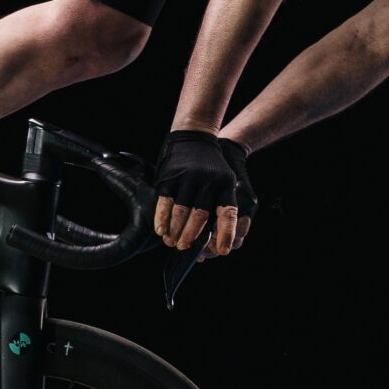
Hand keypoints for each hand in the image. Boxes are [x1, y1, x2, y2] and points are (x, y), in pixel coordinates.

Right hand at [152, 130, 257, 258]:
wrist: (194, 137)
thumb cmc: (210, 167)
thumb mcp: (223, 180)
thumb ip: (219, 204)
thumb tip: (212, 237)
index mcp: (225, 185)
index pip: (227, 213)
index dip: (225, 234)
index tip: (222, 251)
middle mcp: (208, 182)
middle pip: (200, 217)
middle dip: (191, 237)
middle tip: (184, 248)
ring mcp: (188, 178)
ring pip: (181, 212)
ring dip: (175, 231)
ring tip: (171, 243)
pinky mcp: (170, 177)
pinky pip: (165, 203)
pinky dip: (162, 219)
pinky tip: (161, 230)